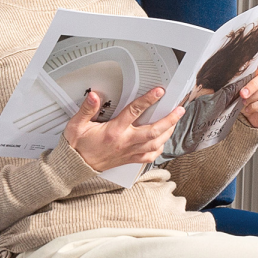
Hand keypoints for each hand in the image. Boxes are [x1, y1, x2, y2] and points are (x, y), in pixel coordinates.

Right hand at [63, 86, 184, 172]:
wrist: (77, 165)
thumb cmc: (78, 146)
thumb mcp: (77, 125)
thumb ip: (87, 109)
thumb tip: (94, 96)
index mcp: (114, 131)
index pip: (134, 112)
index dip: (148, 100)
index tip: (159, 92)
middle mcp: (125, 142)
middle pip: (153, 131)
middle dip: (169, 120)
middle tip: (179, 110)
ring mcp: (129, 152)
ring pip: (155, 143)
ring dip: (168, 132)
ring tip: (175, 122)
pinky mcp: (129, 159)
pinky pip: (149, 156)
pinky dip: (159, 148)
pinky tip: (162, 142)